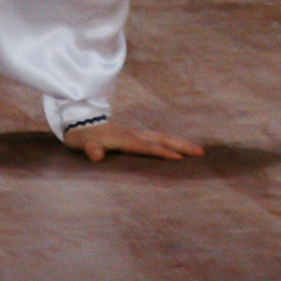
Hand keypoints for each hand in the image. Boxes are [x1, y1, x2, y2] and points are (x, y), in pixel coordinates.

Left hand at [64, 120, 204, 162]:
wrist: (79, 122)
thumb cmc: (82, 137)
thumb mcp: (82, 143)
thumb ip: (91, 149)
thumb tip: (97, 155)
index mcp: (124, 138)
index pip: (147, 146)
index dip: (162, 152)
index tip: (179, 158)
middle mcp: (133, 134)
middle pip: (162, 138)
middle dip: (181, 145)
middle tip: (201, 152)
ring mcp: (136, 134)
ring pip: (163, 137)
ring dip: (180, 143)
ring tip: (198, 150)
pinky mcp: (135, 136)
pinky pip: (158, 140)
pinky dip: (172, 144)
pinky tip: (180, 149)